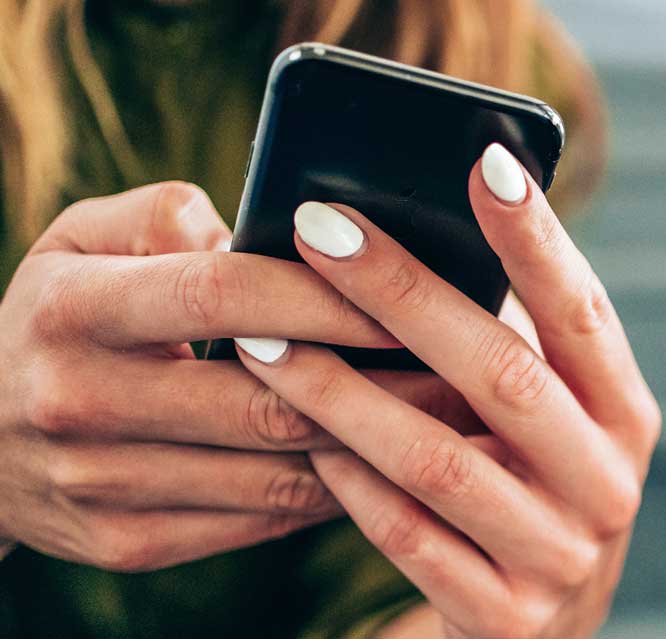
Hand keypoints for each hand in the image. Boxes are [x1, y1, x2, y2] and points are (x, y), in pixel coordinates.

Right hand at [0, 182, 477, 570]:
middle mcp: (76, 401)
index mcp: (69, 310)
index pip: (222, 296)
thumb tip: (272, 230)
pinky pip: (256, 520)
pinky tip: (384, 464)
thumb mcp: (83, 239)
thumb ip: (172, 213)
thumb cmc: (62, 314)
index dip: (325, 295)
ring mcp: (98, 485)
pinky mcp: (125, 543)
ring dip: (372, 448)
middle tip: (464, 369)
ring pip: (274, 470)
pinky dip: (329, 493)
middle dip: (380, 385)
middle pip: (265, 400)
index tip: (411, 293)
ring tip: (446, 419)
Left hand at [234, 144, 659, 638]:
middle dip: (404, 294)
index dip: (537, 240)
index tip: (486, 161)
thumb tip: (410, 239)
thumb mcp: (542, 424)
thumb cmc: (523, 492)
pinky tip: (300, 440)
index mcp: (624, 418)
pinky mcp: (503, 618)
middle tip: (319, 228)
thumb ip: (506, 350)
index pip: (584, 314)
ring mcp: (560, 558)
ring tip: (263, 342)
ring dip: (342, 393)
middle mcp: (607, 485)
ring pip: (438, 460)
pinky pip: (408, 537)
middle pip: (504, 374)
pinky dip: (348, 482)